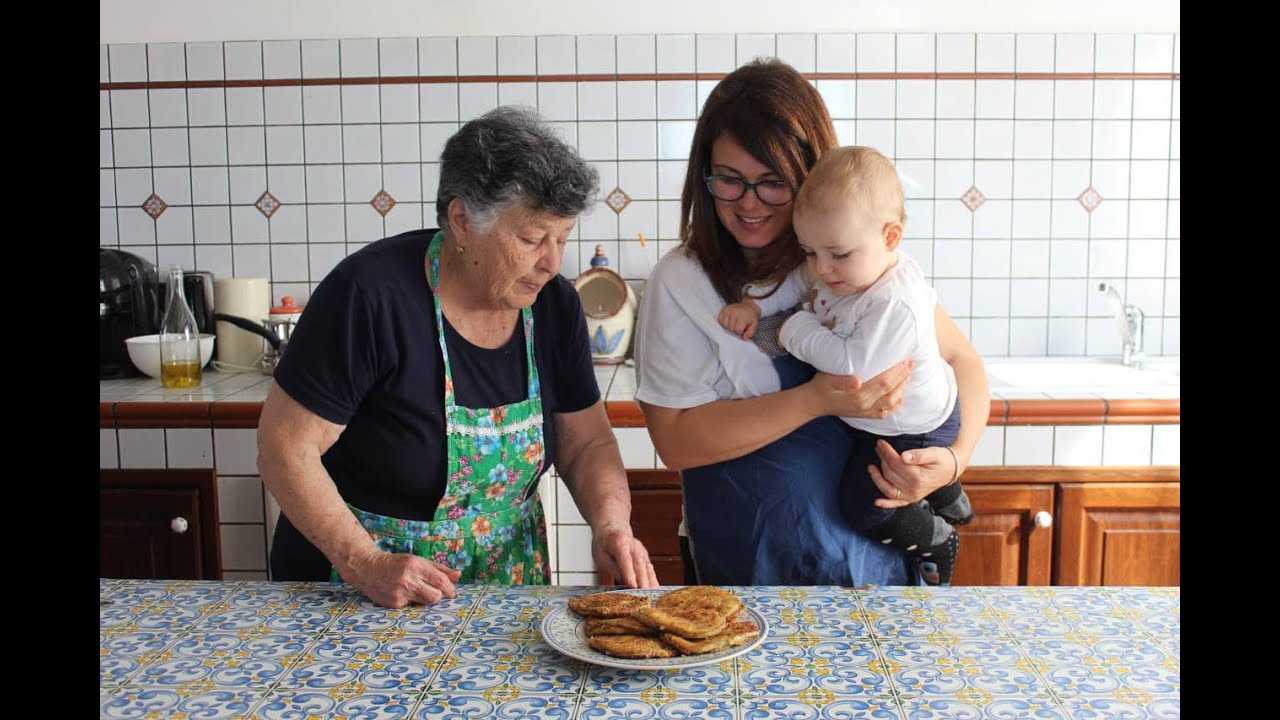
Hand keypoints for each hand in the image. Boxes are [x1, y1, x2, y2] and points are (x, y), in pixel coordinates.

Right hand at [341, 550, 461, 608]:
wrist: (367, 568)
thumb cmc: (396, 563)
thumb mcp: (418, 561)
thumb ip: (439, 569)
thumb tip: (459, 575)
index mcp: (416, 566)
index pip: (440, 581)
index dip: (449, 589)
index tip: (452, 592)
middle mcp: (408, 580)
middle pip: (435, 597)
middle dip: (438, 596)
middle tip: (433, 591)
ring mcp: (400, 593)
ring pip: (424, 604)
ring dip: (425, 599)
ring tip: (416, 591)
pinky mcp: (393, 604)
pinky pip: (411, 607)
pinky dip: (411, 602)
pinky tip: (401, 594)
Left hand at [592, 524, 659, 588]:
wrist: (613, 528)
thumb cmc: (605, 543)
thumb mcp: (600, 555)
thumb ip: (612, 567)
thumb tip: (623, 581)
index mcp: (619, 542)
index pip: (625, 560)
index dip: (629, 573)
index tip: (632, 585)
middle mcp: (634, 546)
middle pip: (639, 565)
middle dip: (643, 580)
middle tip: (645, 594)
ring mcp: (642, 551)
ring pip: (647, 567)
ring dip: (651, 581)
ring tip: (653, 595)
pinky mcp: (645, 557)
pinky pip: (650, 570)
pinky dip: (653, 580)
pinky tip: (655, 591)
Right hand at [718, 303, 759, 338]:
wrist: (748, 306)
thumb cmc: (751, 316)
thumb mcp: (754, 324)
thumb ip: (750, 332)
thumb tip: (744, 338)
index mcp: (742, 316)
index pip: (738, 330)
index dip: (740, 332)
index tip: (743, 328)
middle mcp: (734, 312)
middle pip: (731, 328)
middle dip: (735, 330)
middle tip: (739, 325)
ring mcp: (728, 310)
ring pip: (725, 325)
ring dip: (729, 327)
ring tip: (734, 323)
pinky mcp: (723, 310)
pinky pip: (720, 320)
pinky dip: (724, 322)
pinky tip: (729, 321)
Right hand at [808, 360, 912, 417]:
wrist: (814, 402)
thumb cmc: (821, 385)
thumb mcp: (827, 378)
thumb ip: (842, 380)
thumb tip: (857, 380)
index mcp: (858, 394)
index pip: (883, 382)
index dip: (896, 372)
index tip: (905, 360)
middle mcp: (864, 405)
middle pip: (890, 390)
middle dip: (903, 377)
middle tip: (912, 364)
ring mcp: (865, 411)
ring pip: (890, 402)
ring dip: (901, 389)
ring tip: (908, 376)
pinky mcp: (864, 414)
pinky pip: (884, 412)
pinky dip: (895, 406)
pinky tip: (901, 398)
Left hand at [868, 440, 957, 508]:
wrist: (952, 469)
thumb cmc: (942, 459)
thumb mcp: (934, 453)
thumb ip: (918, 455)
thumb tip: (903, 456)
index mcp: (918, 477)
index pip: (896, 463)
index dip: (887, 452)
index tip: (880, 443)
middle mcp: (913, 490)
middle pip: (890, 473)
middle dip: (882, 459)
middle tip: (878, 447)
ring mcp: (912, 496)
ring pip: (888, 487)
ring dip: (877, 478)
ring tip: (870, 467)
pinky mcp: (911, 499)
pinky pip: (896, 503)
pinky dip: (886, 504)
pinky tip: (876, 502)